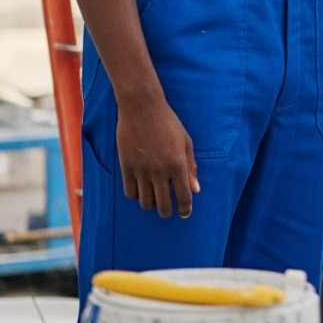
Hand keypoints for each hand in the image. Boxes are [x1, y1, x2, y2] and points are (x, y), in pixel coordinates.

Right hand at [116, 94, 198, 217]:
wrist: (142, 109)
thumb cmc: (168, 123)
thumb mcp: (186, 142)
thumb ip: (191, 167)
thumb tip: (195, 190)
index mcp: (177, 164)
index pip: (183, 196)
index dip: (185, 208)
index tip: (185, 214)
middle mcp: (159, 171)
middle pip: (163, 205)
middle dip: (168, 212)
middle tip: (169, 212)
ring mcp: (141, 171)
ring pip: (145, 202)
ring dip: (152, 205)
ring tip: (156, 201)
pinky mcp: (126, 168)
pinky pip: (130, 193)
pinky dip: (137, 196)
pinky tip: (142, 190)